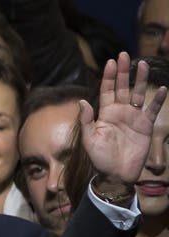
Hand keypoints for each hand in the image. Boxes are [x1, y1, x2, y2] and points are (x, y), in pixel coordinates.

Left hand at [80, 52, 166, 184]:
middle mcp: (120, 112)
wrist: (116, 174)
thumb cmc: (100, 159)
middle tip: (124, 55)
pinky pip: (152, 110)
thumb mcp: (89, 140)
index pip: (107, 91)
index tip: (110, 62)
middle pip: (123, 87)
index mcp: (105, 114)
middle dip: (123, 72)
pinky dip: (158, 99)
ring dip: (141, 80)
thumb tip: (82, 101)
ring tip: (143, 64)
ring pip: (138, 94)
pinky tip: (161, 88)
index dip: (109, 77)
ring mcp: (134, 118)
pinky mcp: (146, 126)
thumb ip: (87, 121)